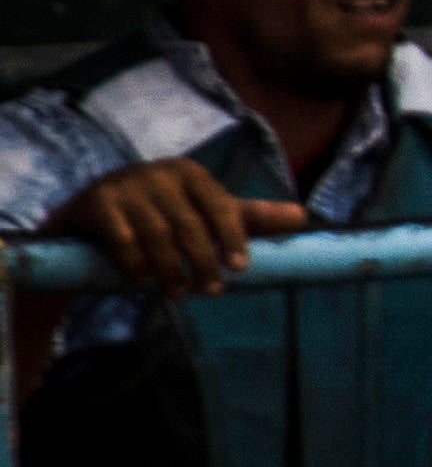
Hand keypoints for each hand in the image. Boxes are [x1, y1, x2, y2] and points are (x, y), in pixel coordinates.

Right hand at [45, 157, 308, 301]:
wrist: (93, 209)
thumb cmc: (163, 210)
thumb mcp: (205, 209)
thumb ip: (250, 215)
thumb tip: (303, 217)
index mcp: (190, 173)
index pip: (220, 205)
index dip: (233, 238)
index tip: (240, 269)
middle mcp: (158, 173)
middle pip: (189, 225)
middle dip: (203, 261)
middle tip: (213, 291)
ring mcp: (125, 186)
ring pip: (156, 236)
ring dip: (171, 270)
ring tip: (180, 293)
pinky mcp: (97, 202)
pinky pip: (122, 239)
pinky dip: (136, 263)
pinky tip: (144, 280)